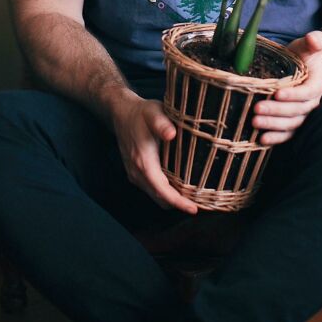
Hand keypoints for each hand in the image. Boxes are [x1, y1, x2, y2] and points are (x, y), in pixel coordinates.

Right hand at [111, 93, 198, 214]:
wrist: (121, 113)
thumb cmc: (141, 113)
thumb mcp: (153, 112)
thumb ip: (162, 123)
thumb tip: (171, 134)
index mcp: (143, 161)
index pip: (162, 190)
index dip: (178, 202)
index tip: (194, 209)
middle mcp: (137, 172)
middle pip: (160, 198)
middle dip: (178, 204)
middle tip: (200, 204)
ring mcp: (134, 174)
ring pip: (155, 196)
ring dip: (172, 200)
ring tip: (192, 197)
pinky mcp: (135, 173)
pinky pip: (151, 190)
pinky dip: (165, 193)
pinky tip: (178, 186)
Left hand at [251, 30, 321, 144]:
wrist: (303, 69)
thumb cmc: (303, 56)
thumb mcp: (308, 46)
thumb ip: (314, 41)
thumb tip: (314, 39)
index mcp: (316, 85)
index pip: (307, 93)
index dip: (293, 95)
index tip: (277, 93)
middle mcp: (311, 103)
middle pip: (296, 111)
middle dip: (276, 111)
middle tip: (257, 109)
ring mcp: (302, 115)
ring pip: (290, 124)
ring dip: (273, 125)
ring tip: (255, 122)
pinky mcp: (292, 123)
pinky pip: (286, 134)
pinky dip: (275, 138)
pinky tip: (261, 139)